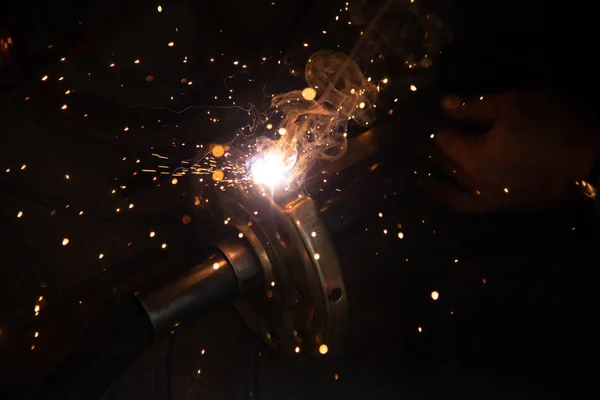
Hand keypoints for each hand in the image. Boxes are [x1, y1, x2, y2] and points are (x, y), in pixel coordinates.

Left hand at [422, 90, 599, 212]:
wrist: (597, 166)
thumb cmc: (555, 126)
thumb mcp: (514, 105)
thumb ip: (475, 107)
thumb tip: (443, 105)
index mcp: (474, 159)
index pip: (444, 142)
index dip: (434, 129)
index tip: (421, 121)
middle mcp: (476, 185)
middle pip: (444, 169)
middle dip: (427, 156)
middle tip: (410, 147)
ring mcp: (492, 202)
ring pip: (453, 196)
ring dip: (434, 186)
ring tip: (420, 177)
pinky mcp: (508, 208)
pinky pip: (470, 206)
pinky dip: (455, 199)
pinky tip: (454, 192)